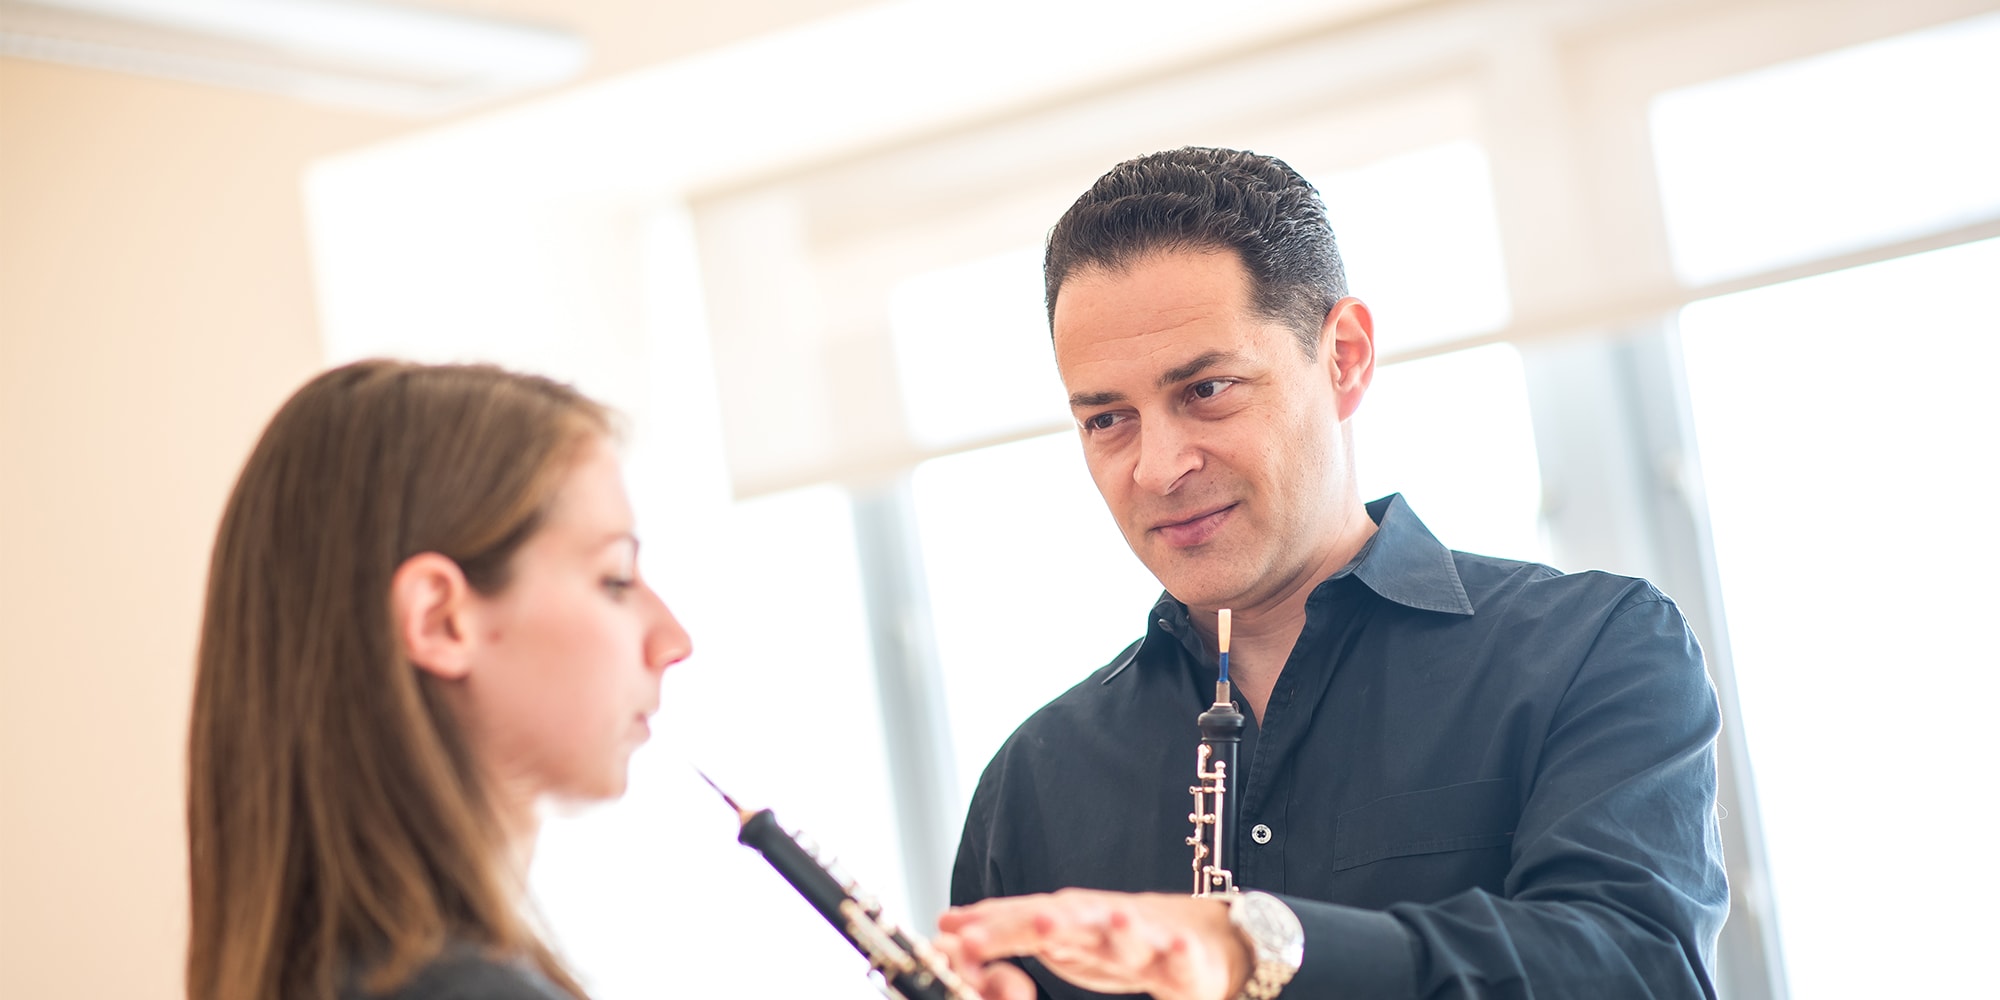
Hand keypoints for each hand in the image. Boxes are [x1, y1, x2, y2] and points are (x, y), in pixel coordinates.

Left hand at [933, 889, 1249, 999]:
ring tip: (1116, 923)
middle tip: (1032, 926)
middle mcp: (1100, 923)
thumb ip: (1004, 929)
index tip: (958, 936)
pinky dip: (1180, 952)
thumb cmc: (1109, 938)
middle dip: (1051, 922)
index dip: (993, 928)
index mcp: (1066, 920)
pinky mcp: (1183, 960)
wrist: (1189, 935)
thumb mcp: (1053, 933)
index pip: (1023, 919)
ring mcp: (1144, 939)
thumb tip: (945, 924)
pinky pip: (1181, 958)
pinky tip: (1177, 948)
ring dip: (1122, 928)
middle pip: (1073, 920)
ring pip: (1130, 935)